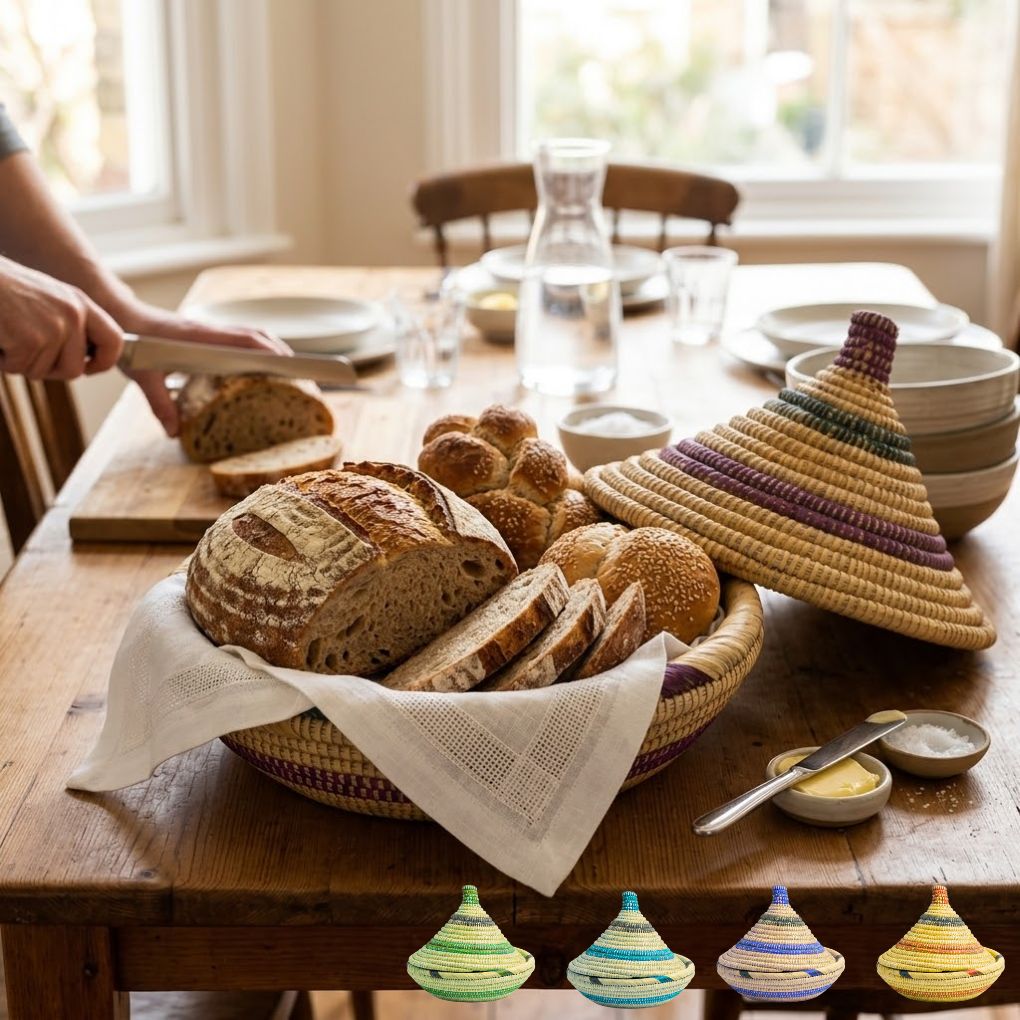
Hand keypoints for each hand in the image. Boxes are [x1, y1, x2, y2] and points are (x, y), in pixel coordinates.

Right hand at [0, 257, 122, 378]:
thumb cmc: (3, 289)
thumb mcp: (47, 299)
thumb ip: (69, 323)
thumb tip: (83, 361)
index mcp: (80, 303)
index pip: (115, 340)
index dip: (104, 361)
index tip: (88, 369)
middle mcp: (73, 314)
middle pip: (74, 369)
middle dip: (48, 370)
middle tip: (25, 351)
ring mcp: (54, 327)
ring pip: (42, 372)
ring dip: (20, 361)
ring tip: (8, 334)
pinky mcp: (31, 339)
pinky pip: (19, 367)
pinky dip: (3, 359)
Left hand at [110, 300, 291, 436]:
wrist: (118, 316)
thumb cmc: (131, 344)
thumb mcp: (143, 378)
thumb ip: (160, 405)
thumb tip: (174, 433)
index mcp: (199, 339)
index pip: (243, 340)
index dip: (267, 351)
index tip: (288, 363)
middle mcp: (209, 331)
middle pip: (255, 334)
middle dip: (280, 350)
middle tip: (299, 370)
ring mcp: (209, 330)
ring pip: (250, 333)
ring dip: (271, 347)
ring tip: (288, 366)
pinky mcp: (206, 333)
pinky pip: (239, 337)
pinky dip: (256, 347)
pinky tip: (259, 363)